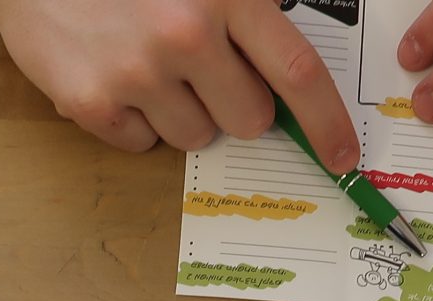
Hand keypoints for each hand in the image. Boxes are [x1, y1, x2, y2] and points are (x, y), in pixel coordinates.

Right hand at [0, 0, 358, 169]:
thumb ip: (246, 7)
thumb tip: (289, 76)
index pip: (296, 73)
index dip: (326, 123)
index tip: (342, 154)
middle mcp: (185, 33)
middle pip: (249, 119)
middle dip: (235, 104)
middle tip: (201, 68)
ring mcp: (135, 72)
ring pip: (194, 136)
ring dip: (180, 111)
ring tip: (146, 62)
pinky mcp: (90, 102)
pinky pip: (139, 144)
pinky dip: (133, 119)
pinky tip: (113, 71)